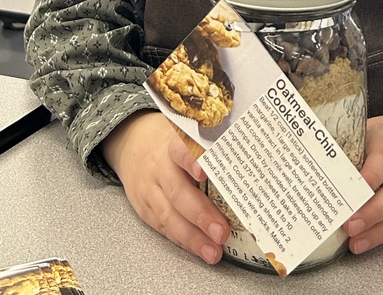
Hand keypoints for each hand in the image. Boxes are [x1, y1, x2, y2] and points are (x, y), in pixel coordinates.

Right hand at [101, 111, 229, 263]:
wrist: (133, 144)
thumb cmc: (169, 141)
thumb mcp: (186, 132)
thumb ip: (210, 141)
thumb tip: (249, 153)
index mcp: (172, 143)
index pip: (181, 149)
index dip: (191, 160)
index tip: (204, 171)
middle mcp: (159, 167)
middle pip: (178, 191)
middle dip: (200, 214)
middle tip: (221, 231)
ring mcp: (150, 190)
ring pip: (169, 215)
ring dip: (193, 237)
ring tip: (213, 250)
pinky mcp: (145, 209)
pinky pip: (164, 227)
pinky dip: (184, 241)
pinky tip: (200, 249)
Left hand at [344, 107, 382, 254]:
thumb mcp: (366, 132)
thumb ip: (346, 147)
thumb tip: (313, 163)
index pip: (382, 158)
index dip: (369, 175)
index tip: (352, 190)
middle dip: (372, 212)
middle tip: (349, 225)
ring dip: (378, 231)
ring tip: (355, 241)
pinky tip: (365, 242)